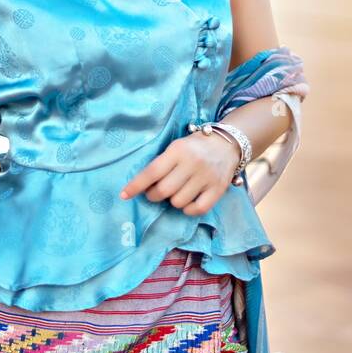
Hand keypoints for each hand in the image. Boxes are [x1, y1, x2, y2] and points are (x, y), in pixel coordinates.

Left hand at [119, 131, 240, 215]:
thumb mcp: (176, 147)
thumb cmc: (195, 146)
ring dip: (172, 201)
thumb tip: (143, 186)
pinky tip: (187, 202)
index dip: (136, 185)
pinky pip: (197, 209)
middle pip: (164, 190)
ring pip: (179, 202)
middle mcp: (192, 163)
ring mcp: (206, 177)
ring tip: (175, 193)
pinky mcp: (218, 189)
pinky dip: (188, 210)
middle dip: (153, 196)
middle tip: (153, 193)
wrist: (227, 143)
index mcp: (178, 150)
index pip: (152, 172)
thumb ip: (162, 163)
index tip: (124, 195)